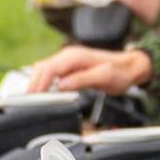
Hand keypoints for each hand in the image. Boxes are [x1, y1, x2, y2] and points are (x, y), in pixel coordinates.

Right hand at [25, 44, 153, 95]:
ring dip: (37, 84)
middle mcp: (68, 56)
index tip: (32, 98)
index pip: (47, 69)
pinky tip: (44, 94)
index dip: (38, 84)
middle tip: (28, 103)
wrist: (130, 67)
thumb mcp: (103, 78)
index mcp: (74, 57)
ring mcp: (67, 61)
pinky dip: (44, 83)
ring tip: (33, 100)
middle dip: (33, 84)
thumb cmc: (119, 72)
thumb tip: (62, 85)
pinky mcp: (69, 67)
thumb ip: (81, 80)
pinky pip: (51, 73)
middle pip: (41, 69)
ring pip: (43, 70)